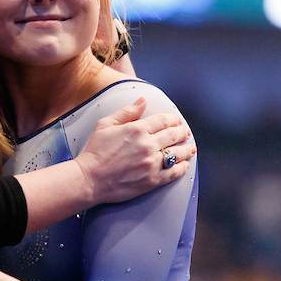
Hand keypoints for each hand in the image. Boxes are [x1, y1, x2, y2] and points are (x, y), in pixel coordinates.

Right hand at [74, 98, 195, 203]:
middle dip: (181, 132)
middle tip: (185, 132)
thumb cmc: (94, 151)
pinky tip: (185, 166)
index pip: (162, 121)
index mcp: (137, 129)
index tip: (176, 120)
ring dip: (186, 150)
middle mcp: (148, 145)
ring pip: (177, 154)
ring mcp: (151, 164)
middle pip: (173, 136)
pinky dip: (182, 168)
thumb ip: (126, 112)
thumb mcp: (105, 124)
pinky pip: (173, 173)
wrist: (89, 179)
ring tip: (190, 148)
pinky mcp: (152, 180)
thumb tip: (143, 100)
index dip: (172, 119)